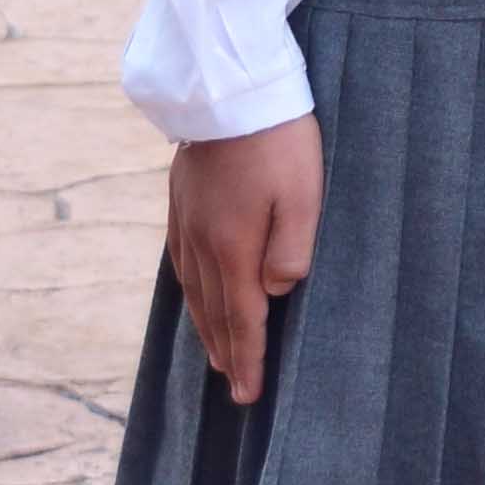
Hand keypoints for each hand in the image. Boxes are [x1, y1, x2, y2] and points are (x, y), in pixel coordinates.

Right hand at [168, 118, 326, 402]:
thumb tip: (277, 291)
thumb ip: (291, 248)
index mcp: (233, 247)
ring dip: (207, 327)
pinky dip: (190, 292)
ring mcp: (186, 222)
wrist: (227, 91)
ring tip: (217, 355)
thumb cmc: (278, 142)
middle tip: (236, 387)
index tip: (249, 394)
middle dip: (228, 352)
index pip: (243, 317)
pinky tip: (194, 296)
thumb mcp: (303, 195)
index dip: (248, 357)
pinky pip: (181, 262)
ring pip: (194, 290)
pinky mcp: (181, 203)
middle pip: (214, 311)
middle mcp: (202, 243)